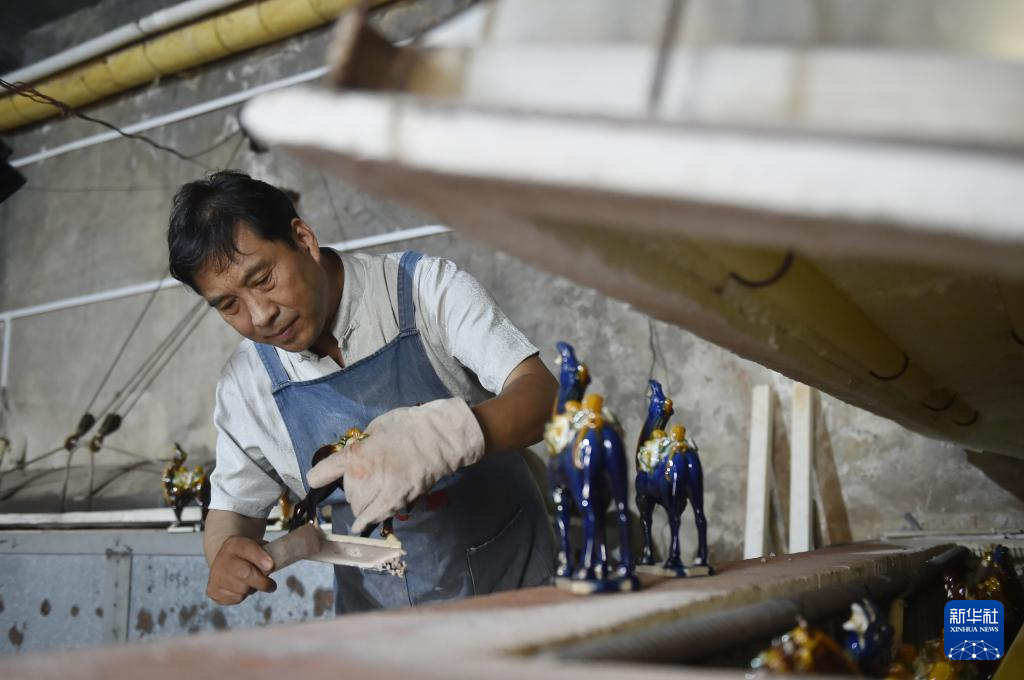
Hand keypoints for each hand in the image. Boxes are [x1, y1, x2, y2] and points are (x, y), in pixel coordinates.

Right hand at [206, 535, 276, 604]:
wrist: (225, 560)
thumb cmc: (247, 555)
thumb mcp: (256, 546)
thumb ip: (267, 553)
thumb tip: (273, 566)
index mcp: (234, 544)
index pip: (248, 549)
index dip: (260, 558)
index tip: (271, 566)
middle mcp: (222, 559)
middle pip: (245, 574)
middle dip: (263, 582)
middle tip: (272, 586)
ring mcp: (216, 575)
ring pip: (242, 589)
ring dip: (252, 589)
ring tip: (251, 582)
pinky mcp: (213, 591)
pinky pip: (236, 599)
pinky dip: (242, 596)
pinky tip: (239, 587)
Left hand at [307, 398, 484, 533]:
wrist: (440, 437)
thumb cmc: (409, 425)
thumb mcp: (377, 426)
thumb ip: (362, 444)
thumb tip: (356, 453)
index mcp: (355, 455)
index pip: (321, 475)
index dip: (320, 477)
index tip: (321, 478)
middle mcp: (362, 477)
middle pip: (346, 493)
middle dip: (352, 487)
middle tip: (366, 478)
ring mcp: (379, 492)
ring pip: (359, 507)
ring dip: (361, 502)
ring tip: (372, 495)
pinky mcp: (396, 502)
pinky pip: (374, 517)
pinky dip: (365, 522)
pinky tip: (360, 525)